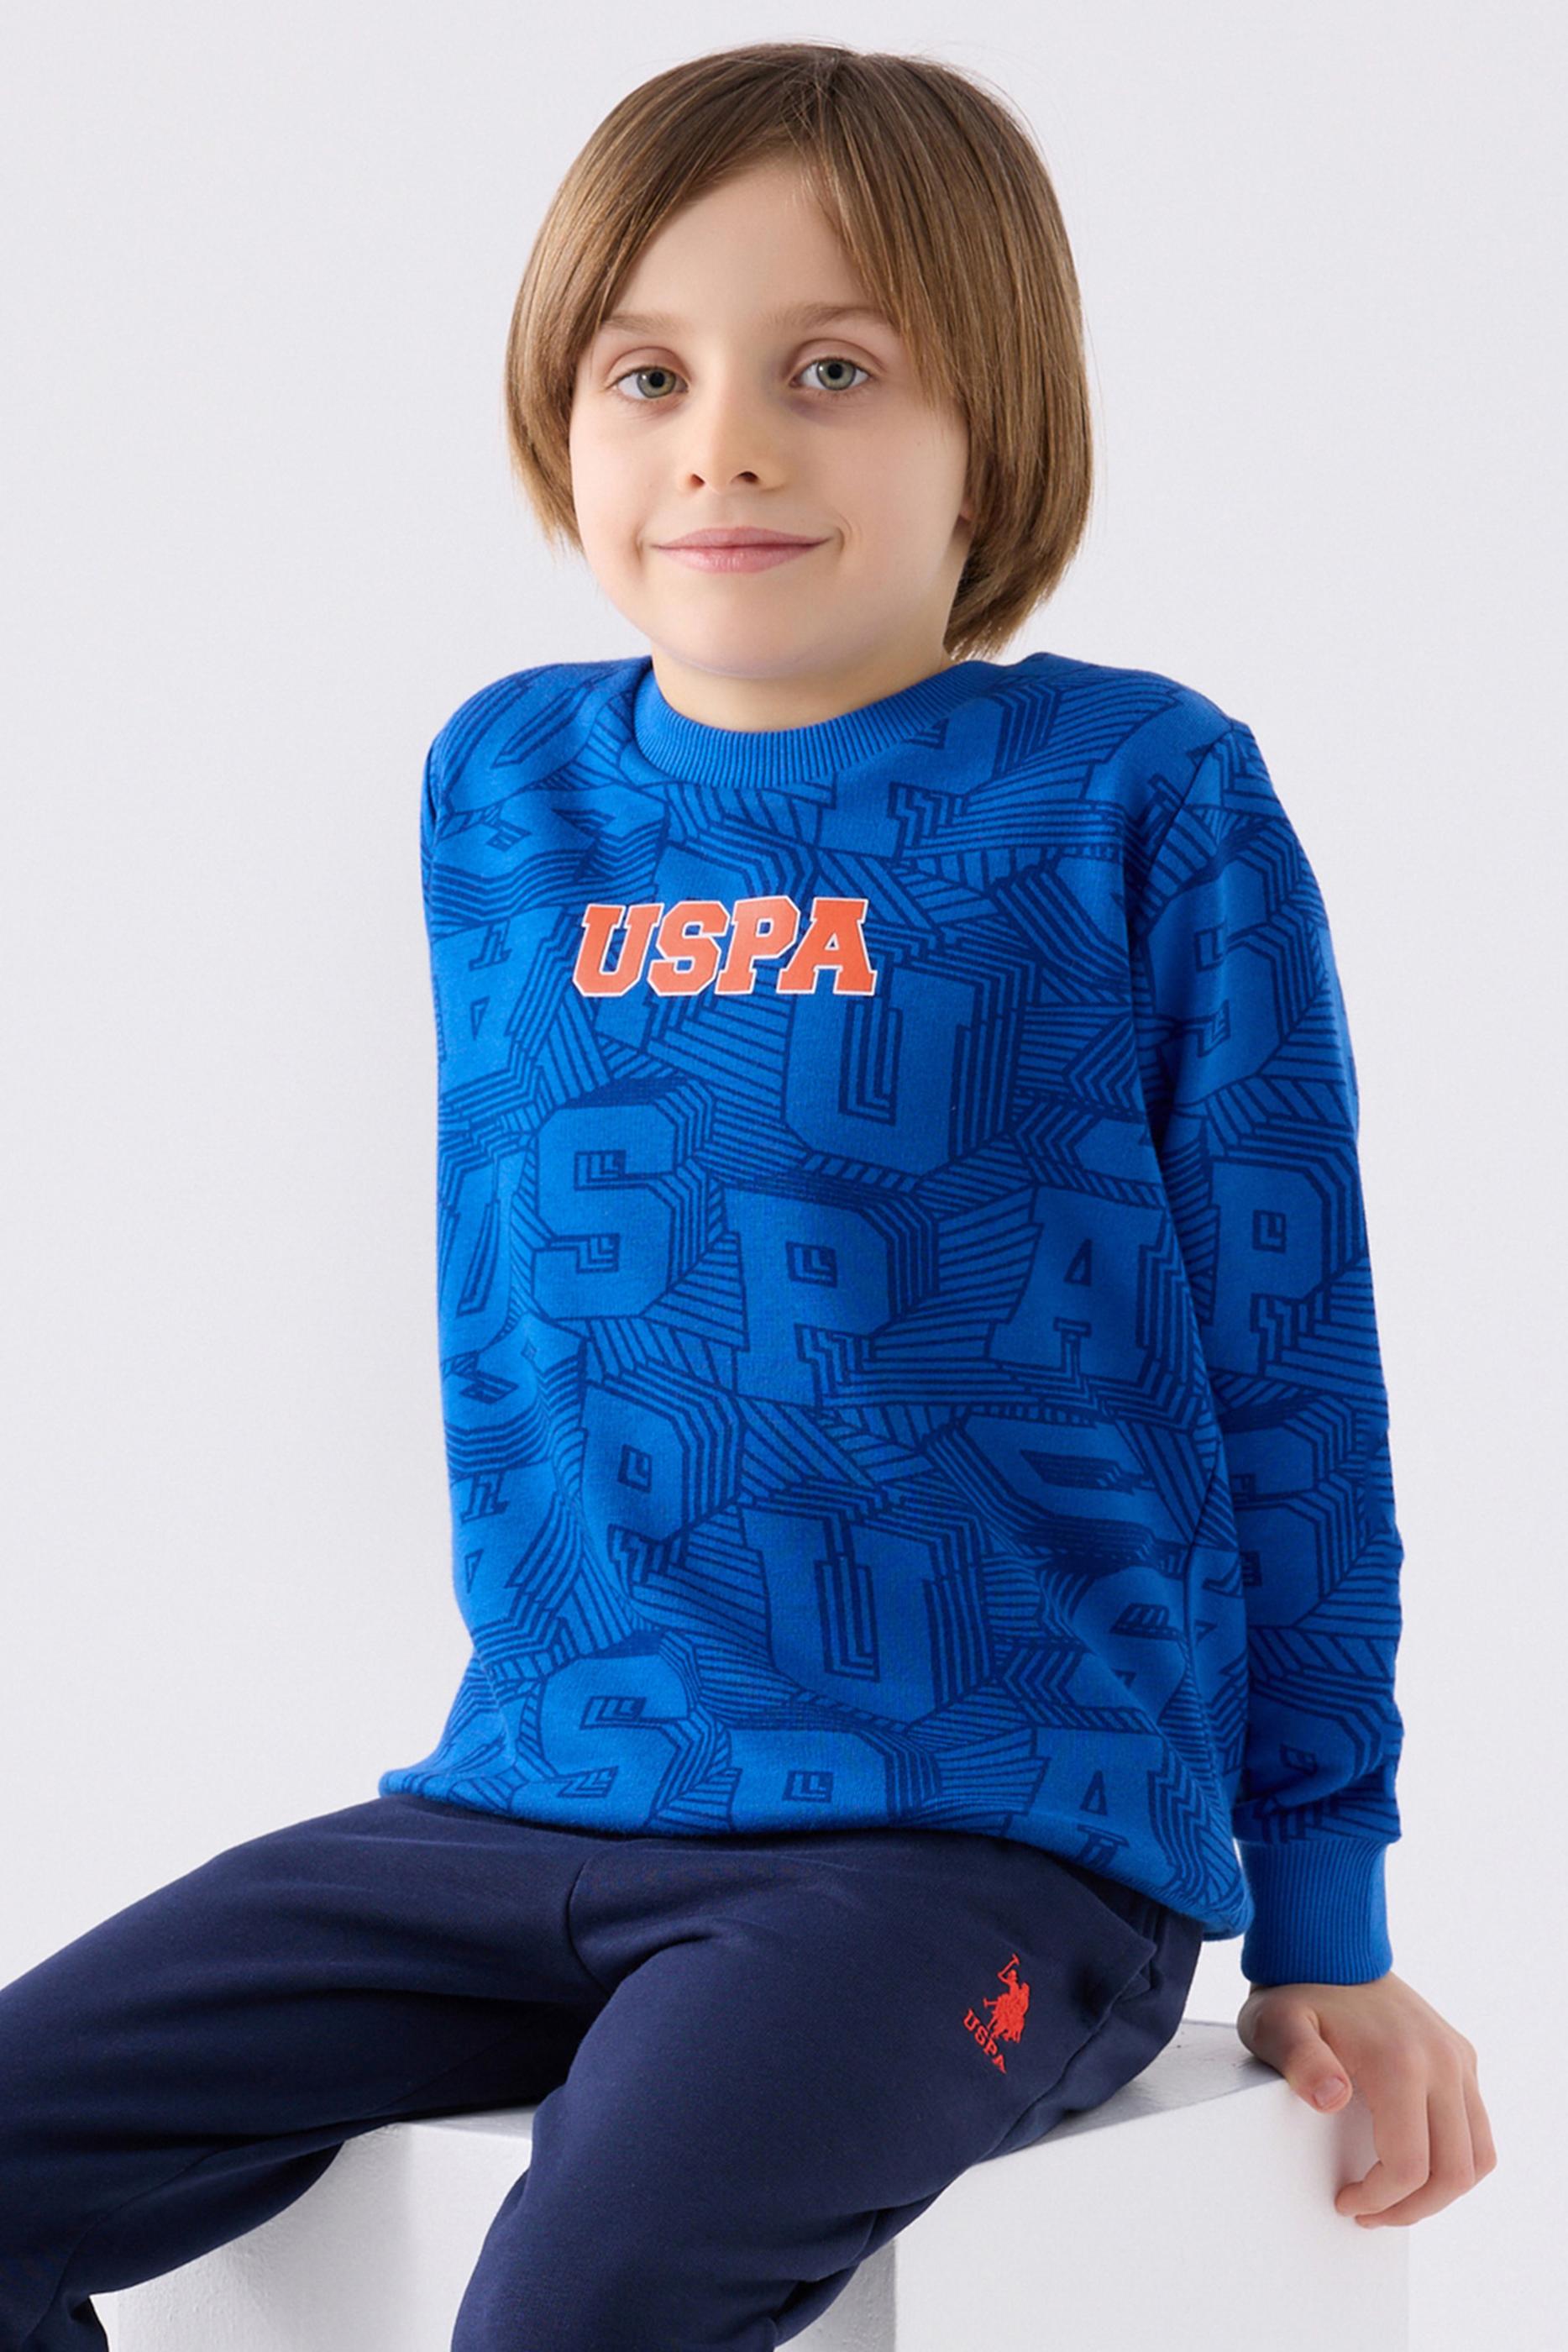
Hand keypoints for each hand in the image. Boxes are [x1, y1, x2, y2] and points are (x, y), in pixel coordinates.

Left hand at [1235, 1969, 1495, 2226]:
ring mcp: (1456, 2057)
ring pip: (1477, 2155)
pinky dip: (1456, 2159)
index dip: (1380, 2200)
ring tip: (1395, 2198)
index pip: (1410, 2165)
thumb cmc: (1296, 1993)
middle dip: (1412, 2209)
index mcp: (1399, 2061)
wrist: (1327, 1946)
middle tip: (1370, 2213)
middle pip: (1454, 2172)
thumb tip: (1332, 2098)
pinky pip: (1477, 2127)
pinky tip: (1416, 2164)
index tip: (1346, 2201)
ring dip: (1441, 2191)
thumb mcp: (1277, 2026)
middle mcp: (1440, 2060)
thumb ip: (1300, 2062)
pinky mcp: (1460, 2055)